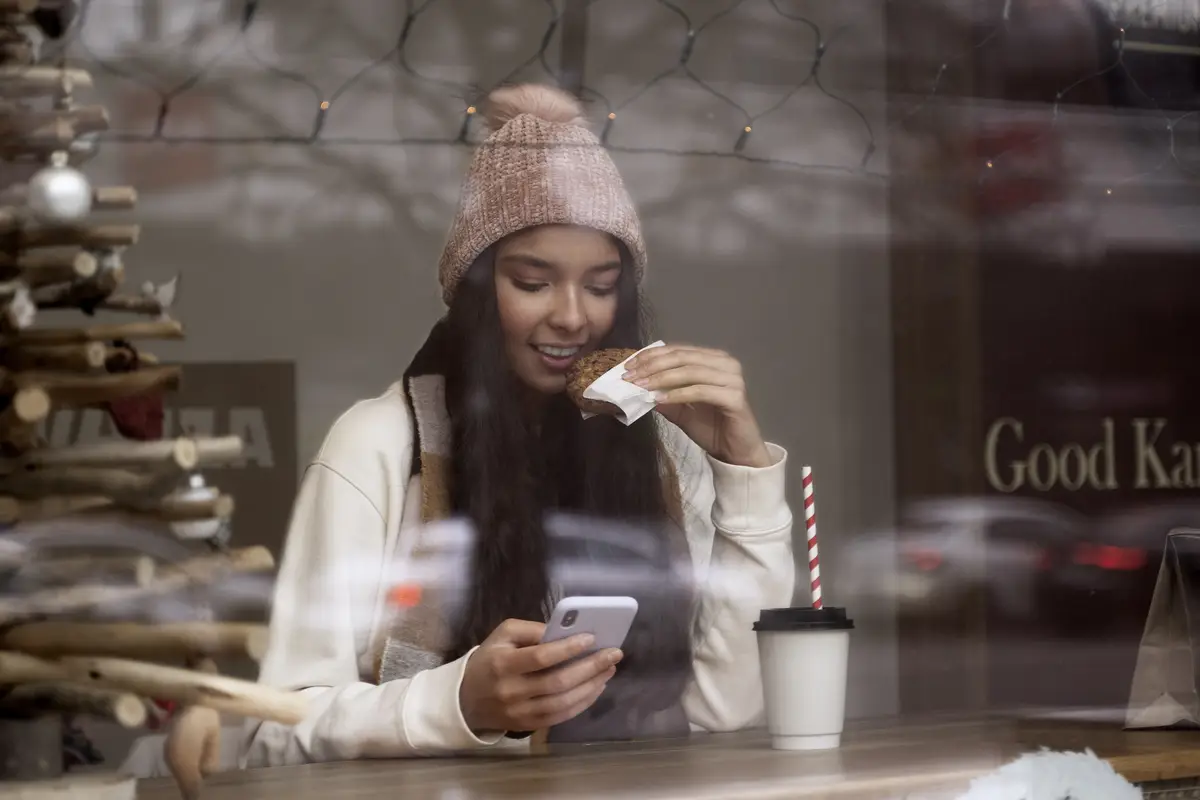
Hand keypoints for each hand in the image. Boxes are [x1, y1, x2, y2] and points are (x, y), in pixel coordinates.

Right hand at [459, 619, 621, 734]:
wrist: (466, 700)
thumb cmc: (490, 660)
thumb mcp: (502, 635)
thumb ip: (531, 629)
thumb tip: (565, 632)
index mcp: (503, 664)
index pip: (541, 657)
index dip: (568, 648)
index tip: (592, 638)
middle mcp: (512, 691)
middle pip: (558, 682)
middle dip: (590, 667)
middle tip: (614, 654)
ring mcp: (520, 712)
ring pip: (563, 702)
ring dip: (591, 686)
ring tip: (609, 669)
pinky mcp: (528, 725)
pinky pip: (561, 716)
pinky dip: (582, 703)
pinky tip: (596, 688)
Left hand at [623, 344, 772, 467]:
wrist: (736, 453)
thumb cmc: (711, 429)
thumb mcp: (680, 410)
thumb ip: (662, 394)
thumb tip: (637, 384)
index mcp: (713, 360)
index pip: (677, 350)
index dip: (651, 356)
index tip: (628, 367)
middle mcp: (726, 363)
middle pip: (682, 357)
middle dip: (652, 366)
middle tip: (630, 377)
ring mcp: (733, 379)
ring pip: (691, 371)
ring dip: (661, 378)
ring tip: (640, 387)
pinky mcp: (735, 397)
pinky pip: (701, 391)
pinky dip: (678, 394)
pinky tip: (660, 399)